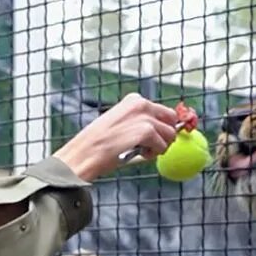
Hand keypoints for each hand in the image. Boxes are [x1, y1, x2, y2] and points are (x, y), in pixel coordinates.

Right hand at [52, 93, 179, 181]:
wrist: (83, 154)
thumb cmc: (97, 144)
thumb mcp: (120, 124)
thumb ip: (141, 124)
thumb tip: (164, 134)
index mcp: (133, 100)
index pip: (164, 111)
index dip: (162, 127)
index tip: (155, 138)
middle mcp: (141, 104)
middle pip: (171, 121)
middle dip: (165, 136)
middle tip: (150, 147)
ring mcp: (144, 117)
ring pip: (169, 135)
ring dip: (159, 147)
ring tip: (140, 151)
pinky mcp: (146, 131)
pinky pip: (162, 146)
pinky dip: (153, 154)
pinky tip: (138, 154)